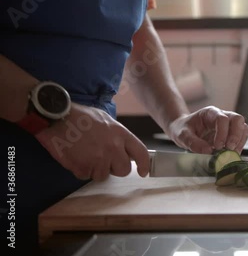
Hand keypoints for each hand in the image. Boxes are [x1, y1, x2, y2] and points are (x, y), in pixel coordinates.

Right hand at [35, 103, 149, 180]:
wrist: (56, 117)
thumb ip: (117, 136)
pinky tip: (76, 156)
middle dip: (115, 168)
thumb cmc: (80, 117)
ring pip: (103, 175)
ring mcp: (98, 159)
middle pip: (124, 170)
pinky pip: (86, 176)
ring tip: (85, 153)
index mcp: (120, 133)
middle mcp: (113, 147)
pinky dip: (81, 169)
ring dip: (95, 169)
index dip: (145, 164)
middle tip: (103, 159)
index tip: (143, 172)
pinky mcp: (83, 167)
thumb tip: (123, 148)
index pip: (141, 152)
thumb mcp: (106, 120)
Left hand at [167, 106, 247, 153]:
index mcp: (210, 113)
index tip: (217, 146)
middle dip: (236, 135)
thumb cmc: (183, 129)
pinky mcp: (231, 134)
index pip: (222, 119)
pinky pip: (242, 137)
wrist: (184, 130)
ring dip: (240, 141)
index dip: (222, 132)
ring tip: (232, 154)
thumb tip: (207, 151)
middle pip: (238, 119)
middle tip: (229, 149)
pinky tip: (232, 154)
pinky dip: (239, 146)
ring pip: (243, 128)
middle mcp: (222, 116)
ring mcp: (229, 125)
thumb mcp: (182, 135)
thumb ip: (192, 142)